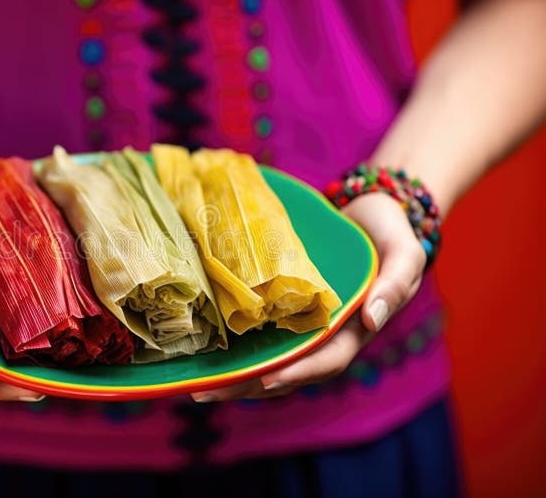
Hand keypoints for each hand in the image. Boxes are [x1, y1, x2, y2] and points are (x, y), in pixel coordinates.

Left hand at [189, 192, 426, 401]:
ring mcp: (304, 325)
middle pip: (288, 372)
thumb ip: (396, 282)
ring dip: (236, 376)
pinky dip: (237, 349)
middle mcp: (327, 335)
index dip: (296, 373)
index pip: (326, 361)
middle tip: (206, 391)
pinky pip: (262, 336)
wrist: (370, 210)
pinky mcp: (285, 309)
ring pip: (270, 361)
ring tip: (197, 383)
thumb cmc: (389, 231)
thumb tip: (373, 318)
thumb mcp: (404, 253)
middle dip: (248, 385)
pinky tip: (207, 351)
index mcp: (355, 329)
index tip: (265, 380)